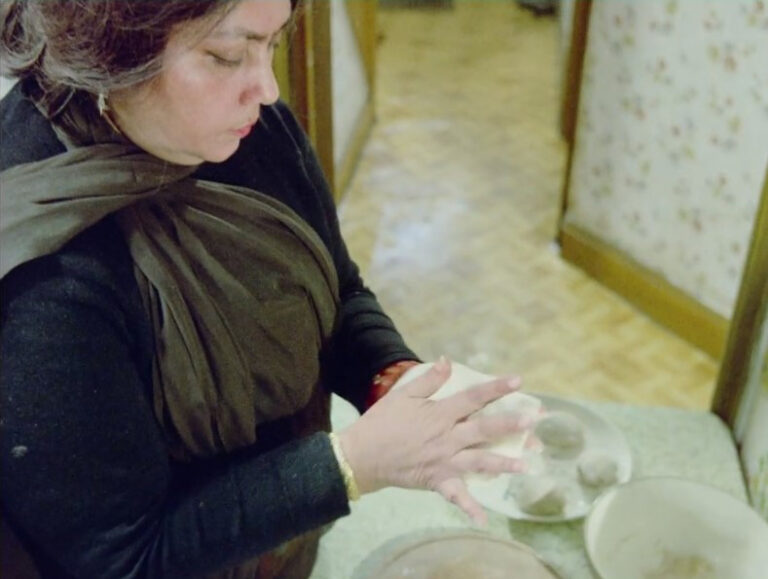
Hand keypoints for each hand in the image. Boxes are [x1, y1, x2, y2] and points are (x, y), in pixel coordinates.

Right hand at [337, 357, 530, 523]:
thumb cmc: (381, 422)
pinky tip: (484, 519)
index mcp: (439, 414)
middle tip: (535, 420)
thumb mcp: (403, 394)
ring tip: (527, 464)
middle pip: (484, 430)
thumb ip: (428, 380)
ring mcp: (443, 461)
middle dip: (511, 424)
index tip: (518, 381)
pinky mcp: (436, 481)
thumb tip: (448, 362)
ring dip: (503, 464)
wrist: (362, 455)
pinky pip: (456, 496)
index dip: (496, 388)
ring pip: (479, 462)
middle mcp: (447, 438)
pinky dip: (469, 508)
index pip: (473, 398)